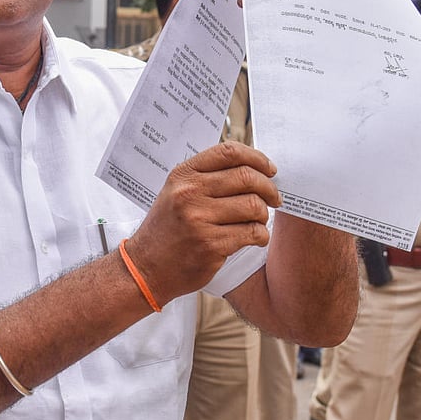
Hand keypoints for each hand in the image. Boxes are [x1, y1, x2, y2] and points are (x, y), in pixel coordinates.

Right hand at [127, 141, 278, 305]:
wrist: (146, 267)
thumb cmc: (168, 228)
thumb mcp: (177, 192)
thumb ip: (208, 177)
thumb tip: (253, 168)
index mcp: (183, 175)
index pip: (228, 152)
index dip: (257, 158)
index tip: (269, 169)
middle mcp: (189, 193)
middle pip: (247, 177)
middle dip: (269, 188)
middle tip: (274, 198)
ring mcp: (199, 219)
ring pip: (253, 206)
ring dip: (264, 214)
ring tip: (258, 221)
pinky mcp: (210, 245)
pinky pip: (251, 233)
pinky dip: (261, 236)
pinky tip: (255, 238)